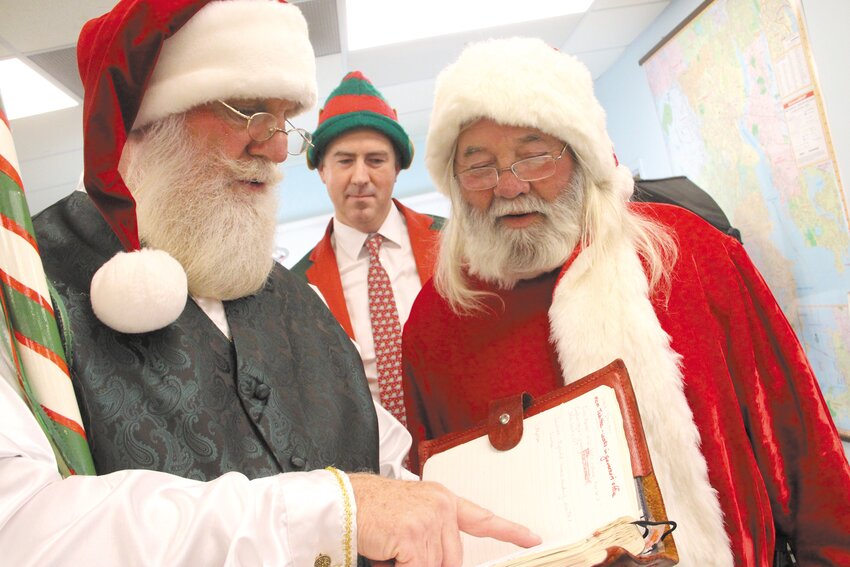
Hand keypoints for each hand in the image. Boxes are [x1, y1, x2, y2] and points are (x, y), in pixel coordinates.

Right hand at [349, 473, 540, 566]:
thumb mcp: (412, 519)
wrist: (343, 502)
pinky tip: (385, 553)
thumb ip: (435, 538)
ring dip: (409, 565)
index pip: (482, 518)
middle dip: (426, 564)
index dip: (510, 530)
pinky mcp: (413, 535)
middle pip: (451, 559)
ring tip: (388, 547)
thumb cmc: (372, 510)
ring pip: (432, 566)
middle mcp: (441, 506)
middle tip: (401, 551)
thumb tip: (446, 562)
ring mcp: (428, 519)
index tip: (533, 538)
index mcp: (443, 500)